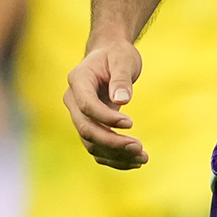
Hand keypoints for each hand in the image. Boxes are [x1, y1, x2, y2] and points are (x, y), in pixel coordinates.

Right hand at [66, 34, 146, 168]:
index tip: (130, 124)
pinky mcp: (90, 126)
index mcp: (78, 80)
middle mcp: (73, 100)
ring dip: (116, 155)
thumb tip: (122, 101)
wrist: (110, 56)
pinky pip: (98, 149)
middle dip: (112, 142)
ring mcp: (79, 116)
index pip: (86, 106)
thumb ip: (121, 79)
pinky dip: (115, 158)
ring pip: (91, 144)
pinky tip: (135, 161)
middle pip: (86, 129)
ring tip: (143, 158)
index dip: (106, 118)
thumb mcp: (123, 59)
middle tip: (139, 147)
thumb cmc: (117, 55)